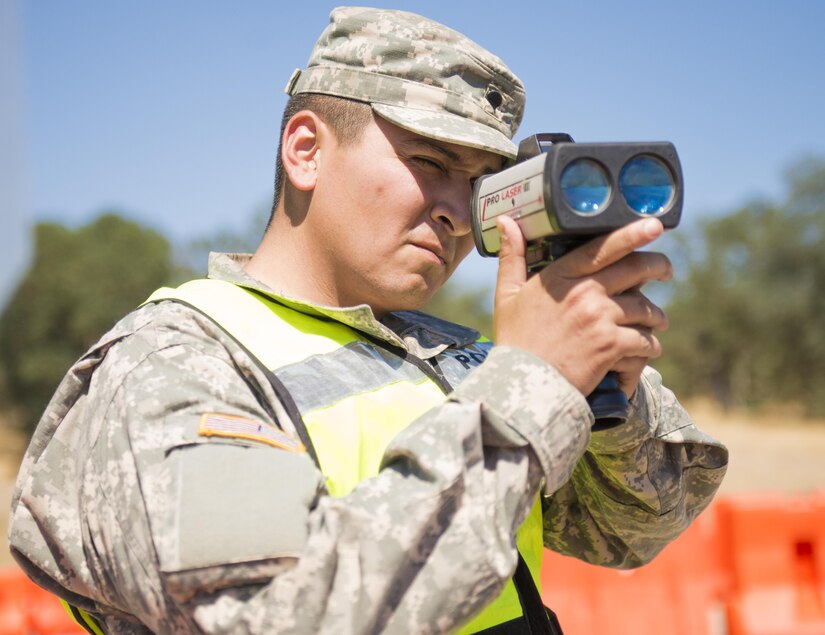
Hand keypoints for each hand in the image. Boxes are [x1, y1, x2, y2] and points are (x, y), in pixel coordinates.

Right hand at [494, 216, 671, 397]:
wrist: (523, 384)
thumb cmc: (516, 339)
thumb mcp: (507, 295)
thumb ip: (511, 256)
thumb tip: (505, 220)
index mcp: (561, 276)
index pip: (603, 247)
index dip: (633, 233)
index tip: (655, 225)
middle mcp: (584, 292)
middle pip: (635, 268)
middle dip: (659, 267)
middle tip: (666, 271)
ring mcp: (599, 318)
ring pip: (645, 307)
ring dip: (656, 315)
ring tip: (657, 321)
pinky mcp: (610, 345)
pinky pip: (645, 339)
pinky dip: (651, 345)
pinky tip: (649, 348)